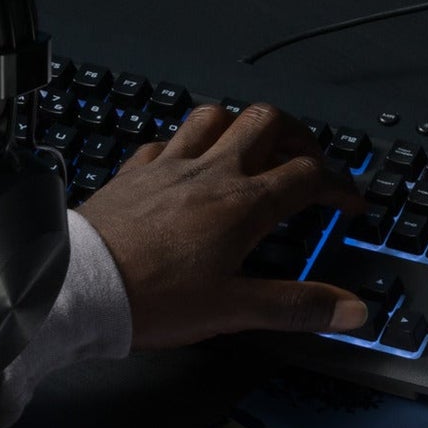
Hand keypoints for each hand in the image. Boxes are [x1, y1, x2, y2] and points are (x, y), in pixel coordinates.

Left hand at [76, 102, 369, 350]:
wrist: (76, 285)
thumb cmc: (150, 297)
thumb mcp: (233, 309)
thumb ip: (296, 306)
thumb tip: (352, 310)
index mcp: (242, 204)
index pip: (309, 175)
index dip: (339, 185)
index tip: (349, 203)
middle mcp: (210, 172)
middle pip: (268, 123)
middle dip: (298, 136)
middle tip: (308, 160)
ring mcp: (169, 166)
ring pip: (216, 117)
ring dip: (242, 126)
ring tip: (253, 148)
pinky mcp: (133, 172)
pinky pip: (165, 140)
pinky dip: (186, 145)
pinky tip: (187, 163)